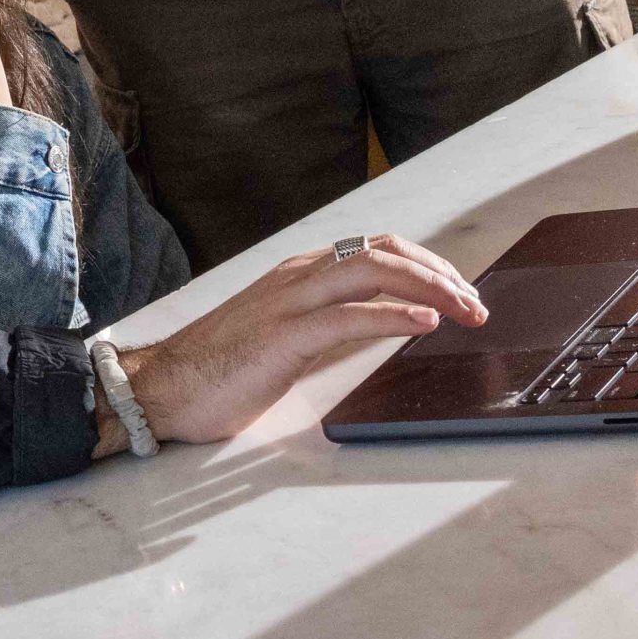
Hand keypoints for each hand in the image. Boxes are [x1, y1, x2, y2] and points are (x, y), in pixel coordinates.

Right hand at [104, 236, 486, 448]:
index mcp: (299, 275)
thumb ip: (331, 327)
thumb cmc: (219, 371)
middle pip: (384, 251)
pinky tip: (426, 322)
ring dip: (430, 286)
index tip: (461, 292)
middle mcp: (297, 277)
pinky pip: (348, 315)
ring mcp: (288, 302)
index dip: (428, 264)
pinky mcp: (281, 336)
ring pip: (372, 270)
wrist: (160, 390)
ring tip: (466, 308)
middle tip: (477, 304)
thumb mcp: (288, 340)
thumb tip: (385, 328)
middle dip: (441, 272)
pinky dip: (394, 314)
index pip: (377, 248)